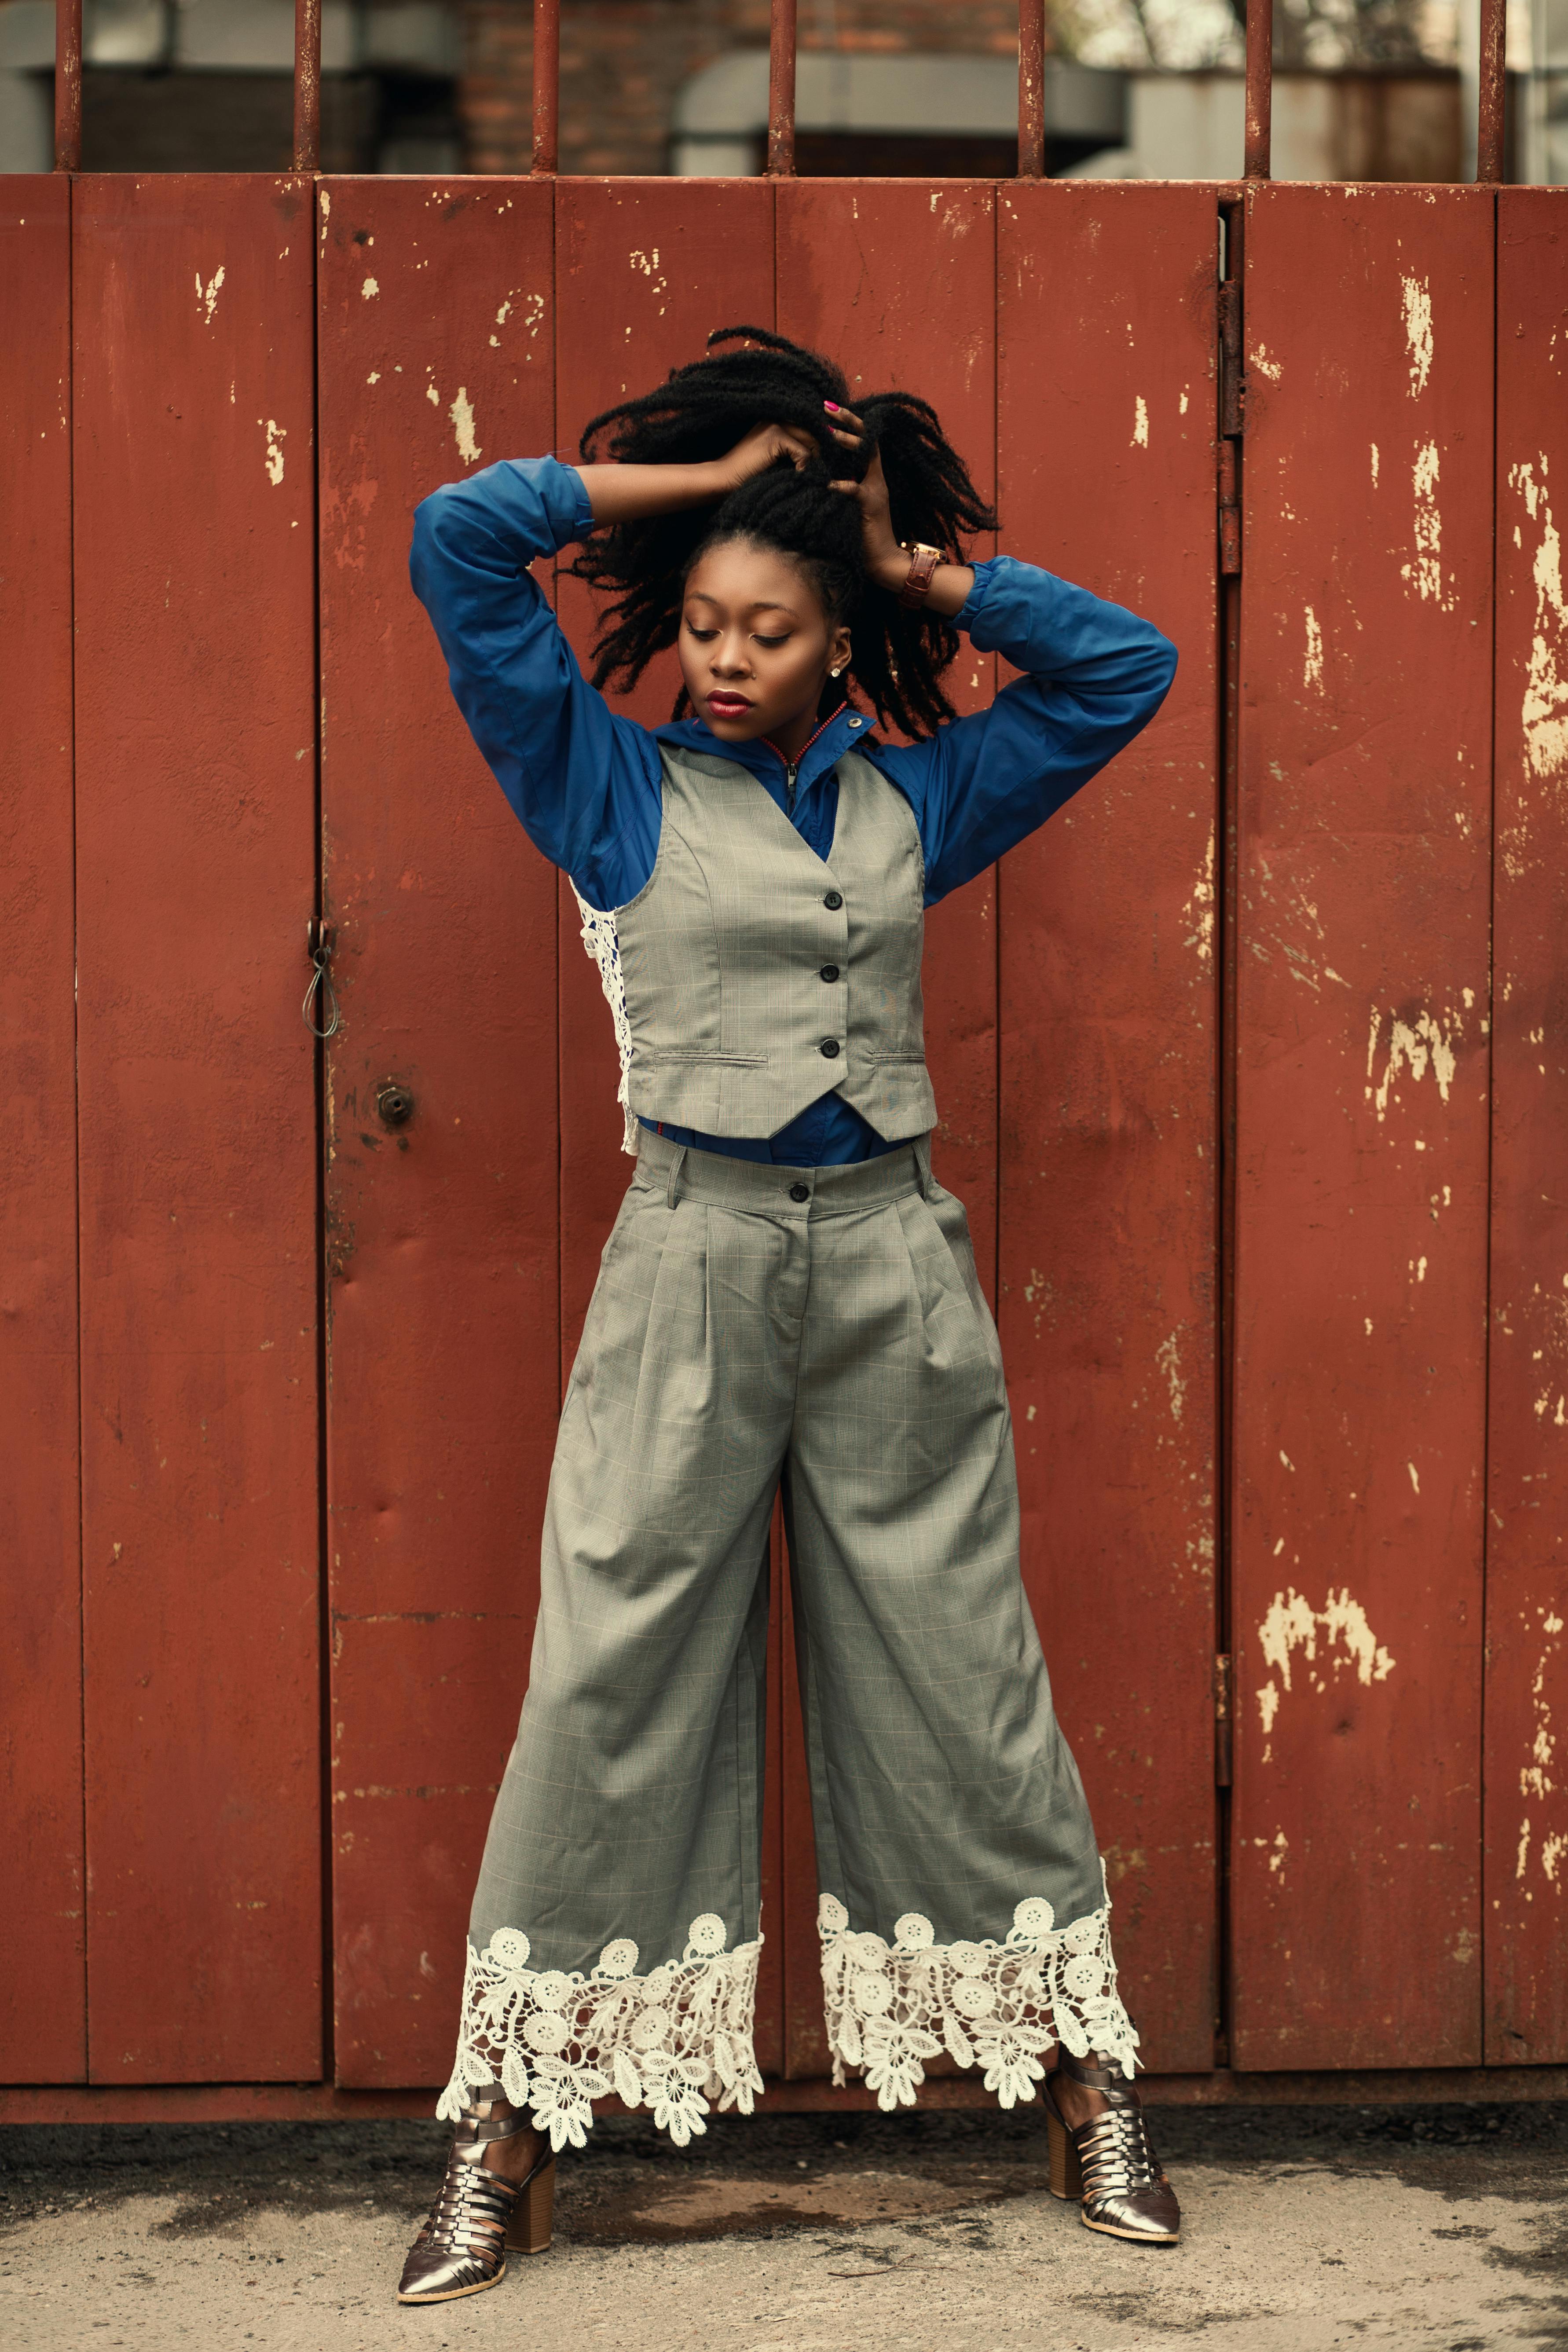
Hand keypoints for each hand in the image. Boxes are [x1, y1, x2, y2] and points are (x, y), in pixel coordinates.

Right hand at [707, 419, 819, 497]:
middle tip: (817, 469)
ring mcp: (774, 426)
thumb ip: (791, 451)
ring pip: (811, 440)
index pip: (806, 427)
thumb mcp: (773, 459)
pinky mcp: (775, 437)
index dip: (815, 444)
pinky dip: (804, 466)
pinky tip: (796, 475)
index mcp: (774, 421)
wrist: (723, 478)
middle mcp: (776, 419)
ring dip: (813, 459)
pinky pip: (803, 452)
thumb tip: (818, 454)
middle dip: (818, 451)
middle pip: (812, 431)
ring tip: (804, 473)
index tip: (817, 461)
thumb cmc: (746, 475)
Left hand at [825, 406, 901, 582]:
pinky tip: (827, 483)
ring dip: (848, 443)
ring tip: (829, 434)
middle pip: (867, 439)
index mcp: (871, 476)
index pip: (864, 440)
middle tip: (827, 407)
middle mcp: (876, 478)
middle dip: (849, 421)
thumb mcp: (849, 505)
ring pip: (865, 456)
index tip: (829, 408)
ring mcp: (876, 490)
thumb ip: (839, 487)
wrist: (883, 561)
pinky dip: (842, 485)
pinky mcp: (871, 506)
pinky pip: (856, 490)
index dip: (849, 422)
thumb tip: (816, 475)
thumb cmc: (862, 535)